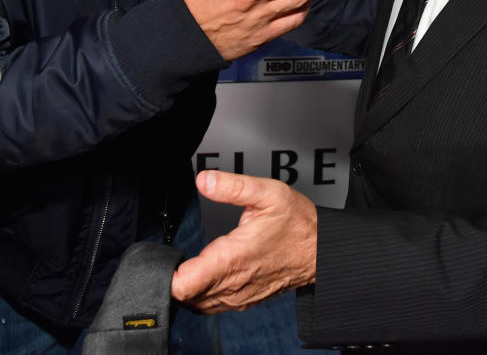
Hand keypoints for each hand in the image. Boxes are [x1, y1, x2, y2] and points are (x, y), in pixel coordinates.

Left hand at [171, 170, 316, 312]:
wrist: (321, 250)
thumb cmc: (297, 222)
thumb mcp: (266, 192)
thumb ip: (231, 186)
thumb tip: (203, 180)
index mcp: (232, 258)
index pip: (183, 286)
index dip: (166, 274)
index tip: (165, 256)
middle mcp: (233, 283)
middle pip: (185, 297)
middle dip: (173, 279)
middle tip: (172, 256)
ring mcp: (238, 296)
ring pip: (197, 305)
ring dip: (188, 288)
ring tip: (186, 265)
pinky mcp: (244, 301)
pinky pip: (213, 307)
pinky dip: (202, 295)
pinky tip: (205, 275)